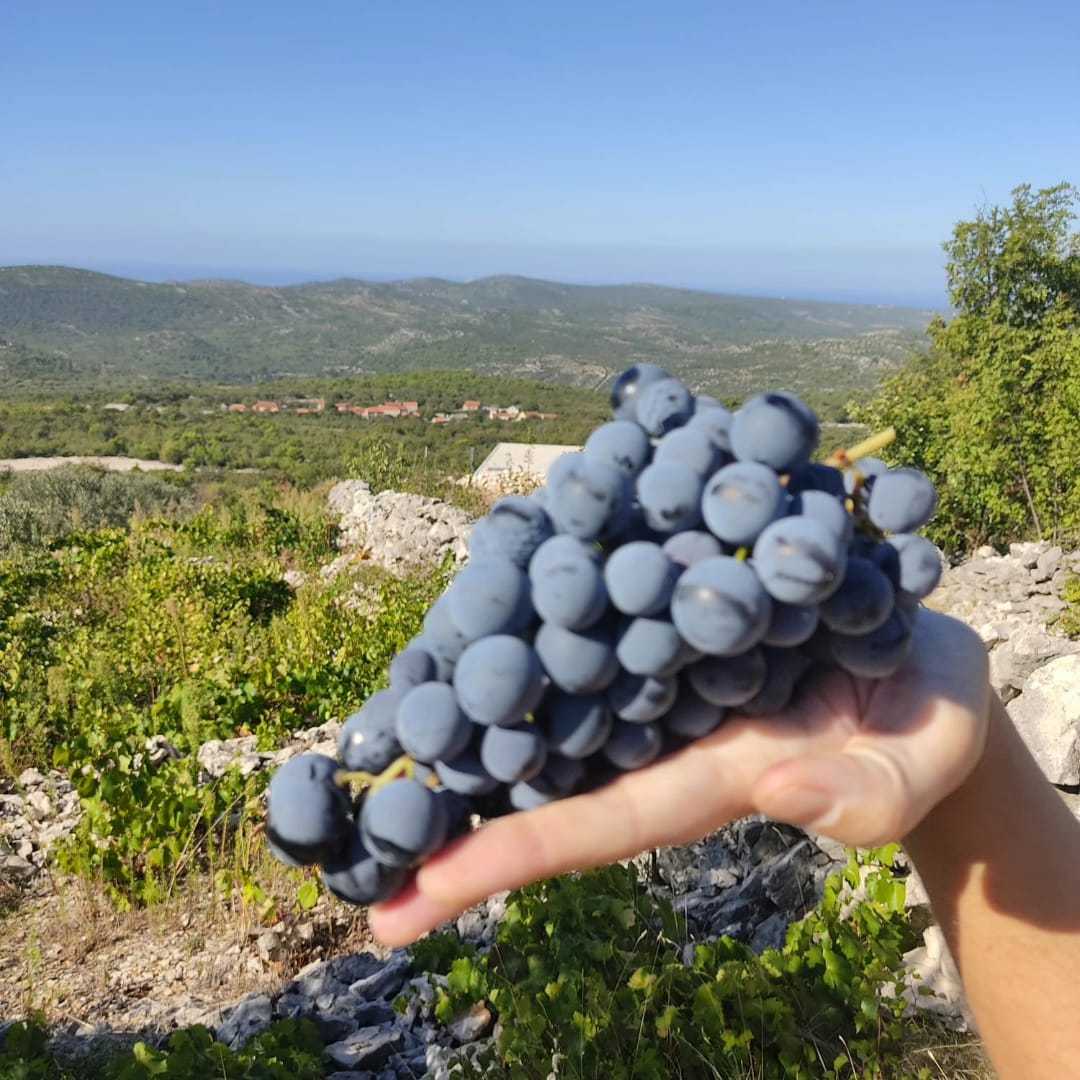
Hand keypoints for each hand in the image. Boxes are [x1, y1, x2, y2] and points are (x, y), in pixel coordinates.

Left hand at [371, 608, 990, 945]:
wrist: (918, 653)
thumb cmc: (919, 728)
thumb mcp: (913, 769)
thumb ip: (860, 800)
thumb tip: (780, 791)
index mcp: (696, 782)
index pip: (579, 829)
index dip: (492, 863)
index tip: (391, 912)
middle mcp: (648, 724)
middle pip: (527, 757)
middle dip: (434, 786)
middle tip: (317, 814)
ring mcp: (648, 658)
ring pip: (537, 672)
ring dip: (453, 677)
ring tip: (350, 693)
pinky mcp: (664, 595)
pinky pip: (581, 591)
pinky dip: (525, 582)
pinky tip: (467, 558)